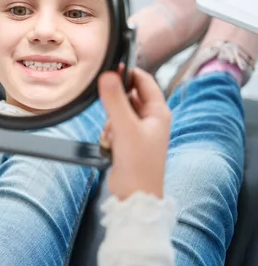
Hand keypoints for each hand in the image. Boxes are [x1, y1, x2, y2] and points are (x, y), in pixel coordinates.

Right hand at [98, 67, 170, 199]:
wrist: (135, 196)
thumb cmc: (138, 165)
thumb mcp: (124, 128)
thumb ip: (115, 100)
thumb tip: (108, 75)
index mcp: (158, 112)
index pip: (144, 81)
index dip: (128, 73)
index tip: (110, 69)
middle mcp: (151, 119)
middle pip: (129, 96)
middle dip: (115, 102)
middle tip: (107, 109)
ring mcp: (140, 131)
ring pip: (119, 112)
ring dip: (110, 120)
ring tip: (112, 136)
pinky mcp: (128, 142)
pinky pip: (114, 127)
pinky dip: (109, 133)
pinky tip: (110, 145)